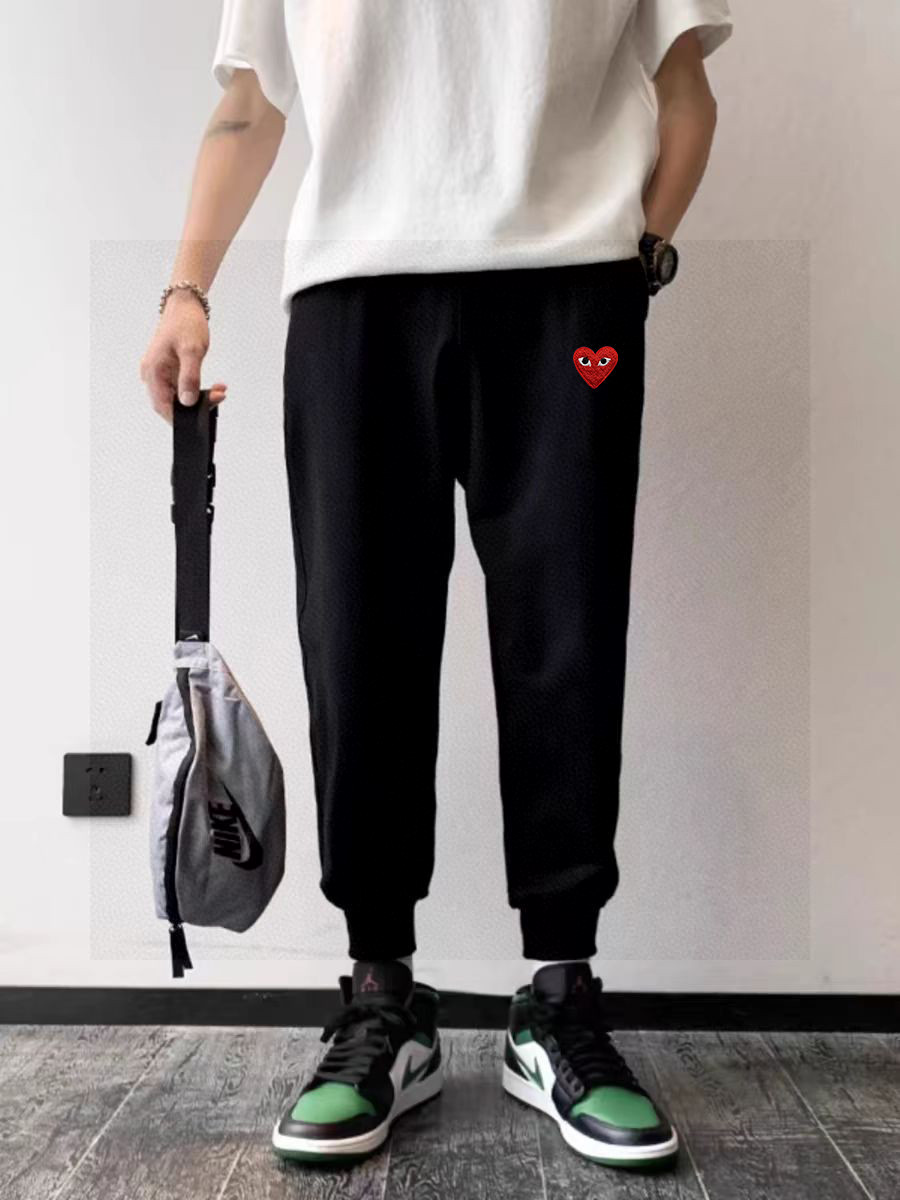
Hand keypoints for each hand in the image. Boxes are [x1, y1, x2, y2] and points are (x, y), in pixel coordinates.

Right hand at [140, 289, 226, 422]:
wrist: (185, 305)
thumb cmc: (186, 323)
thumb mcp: (192, 350)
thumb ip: (190, 378)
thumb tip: (188, 401)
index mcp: (153, 370)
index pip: (162, 405)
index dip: (179, 417)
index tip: (198, 421)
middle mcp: (152, 374)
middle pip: (170, 403)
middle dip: (194, 407)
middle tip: (216, 399)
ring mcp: (160, 373)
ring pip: (178, 397)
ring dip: (199, 398)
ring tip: (218, 392)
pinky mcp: (169, 371)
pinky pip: (182, 388)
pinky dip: (198, 390)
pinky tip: (213, 388)